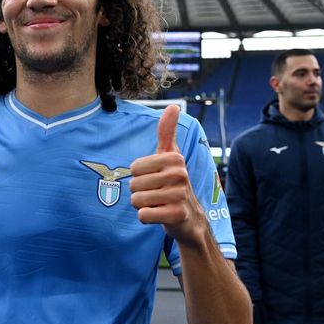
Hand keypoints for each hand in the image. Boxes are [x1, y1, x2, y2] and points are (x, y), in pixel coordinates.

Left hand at [130, 105, 204, 243]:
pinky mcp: (177, 215)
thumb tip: (173, 106)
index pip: (135, 167)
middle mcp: (180, 175)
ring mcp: (180, 195)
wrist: (189, 216)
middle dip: (140, 193)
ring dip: (143, 205)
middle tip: (156, 194)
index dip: (139, 176)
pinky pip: (144, 215)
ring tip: (158, 204)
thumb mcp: (170, 156)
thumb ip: (167, 132)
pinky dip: (146, 217)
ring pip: (137, 201)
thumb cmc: (174, 183)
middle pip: (134, 185)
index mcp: (175, 158)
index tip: (154, 179)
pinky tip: (160, 215)